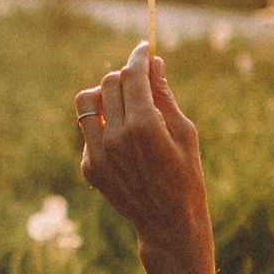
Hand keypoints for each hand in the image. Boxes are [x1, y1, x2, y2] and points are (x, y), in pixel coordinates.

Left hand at [76, 42, 226, 273]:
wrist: (168, 224)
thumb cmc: (186, 175)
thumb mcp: (184, 132)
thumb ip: (164, 94)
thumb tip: (154, 62)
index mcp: (145, 126)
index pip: (132, 75)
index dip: (138, 57)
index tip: (144, 49)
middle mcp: (116, 137)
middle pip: (109, 83)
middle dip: (125, 76)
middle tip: (141, 81)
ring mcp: (98, 154)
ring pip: (87, 101)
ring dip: (105, 94)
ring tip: (125, 104)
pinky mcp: (89, 166)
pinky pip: (88, 129)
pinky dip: (103, 123)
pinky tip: (124, 137)